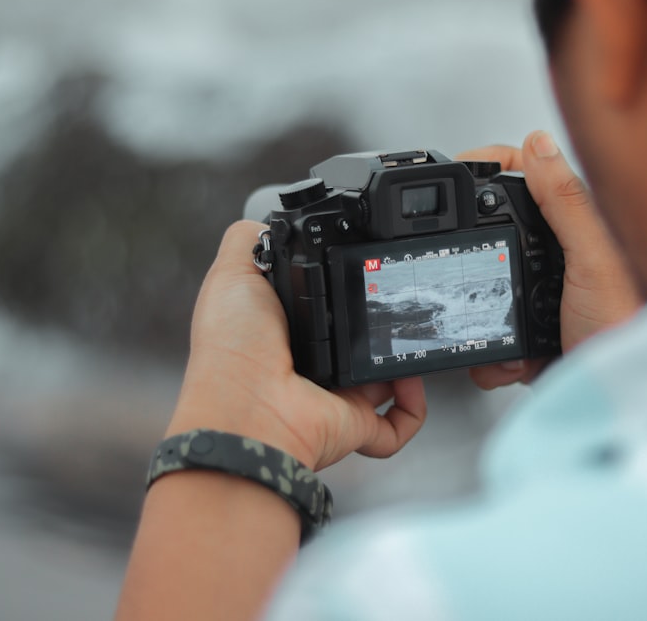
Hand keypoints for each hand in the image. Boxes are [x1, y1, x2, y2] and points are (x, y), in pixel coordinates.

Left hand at [167, 221, 427, 470]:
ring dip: (408, 358)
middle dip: (385, 320)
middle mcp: (314, 365)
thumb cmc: (233, 350)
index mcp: (288, 331)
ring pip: (388, 377)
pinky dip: (414, 404)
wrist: (247, 410)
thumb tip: (271, 223)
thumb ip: (249, 241)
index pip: (326, 305)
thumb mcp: (232, 276)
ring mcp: (338, 396)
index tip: (365, 269)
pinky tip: (410, 380)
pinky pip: (400, 420)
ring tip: (413, 335)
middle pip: (362, 338)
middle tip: (399, 300)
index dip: (344, 286)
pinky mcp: (358, 423)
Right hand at [459, 132, 641, 389]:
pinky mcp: (534, 340)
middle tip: (472, 270)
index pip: (528, 180)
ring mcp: (545, 301)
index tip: (461, 170)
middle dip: (478, 258)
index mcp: (581, 230)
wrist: (622, 400)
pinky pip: (492, 337)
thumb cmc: (628, 328)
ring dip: (484, 316)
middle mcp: (563, 260)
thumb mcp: (593, 258)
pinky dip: (495, 355)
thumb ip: (566, 201)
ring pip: (487, 289)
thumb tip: (538, 144)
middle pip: (497, 234)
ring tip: (509, 329)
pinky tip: (519, 361)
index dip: (493, 168)